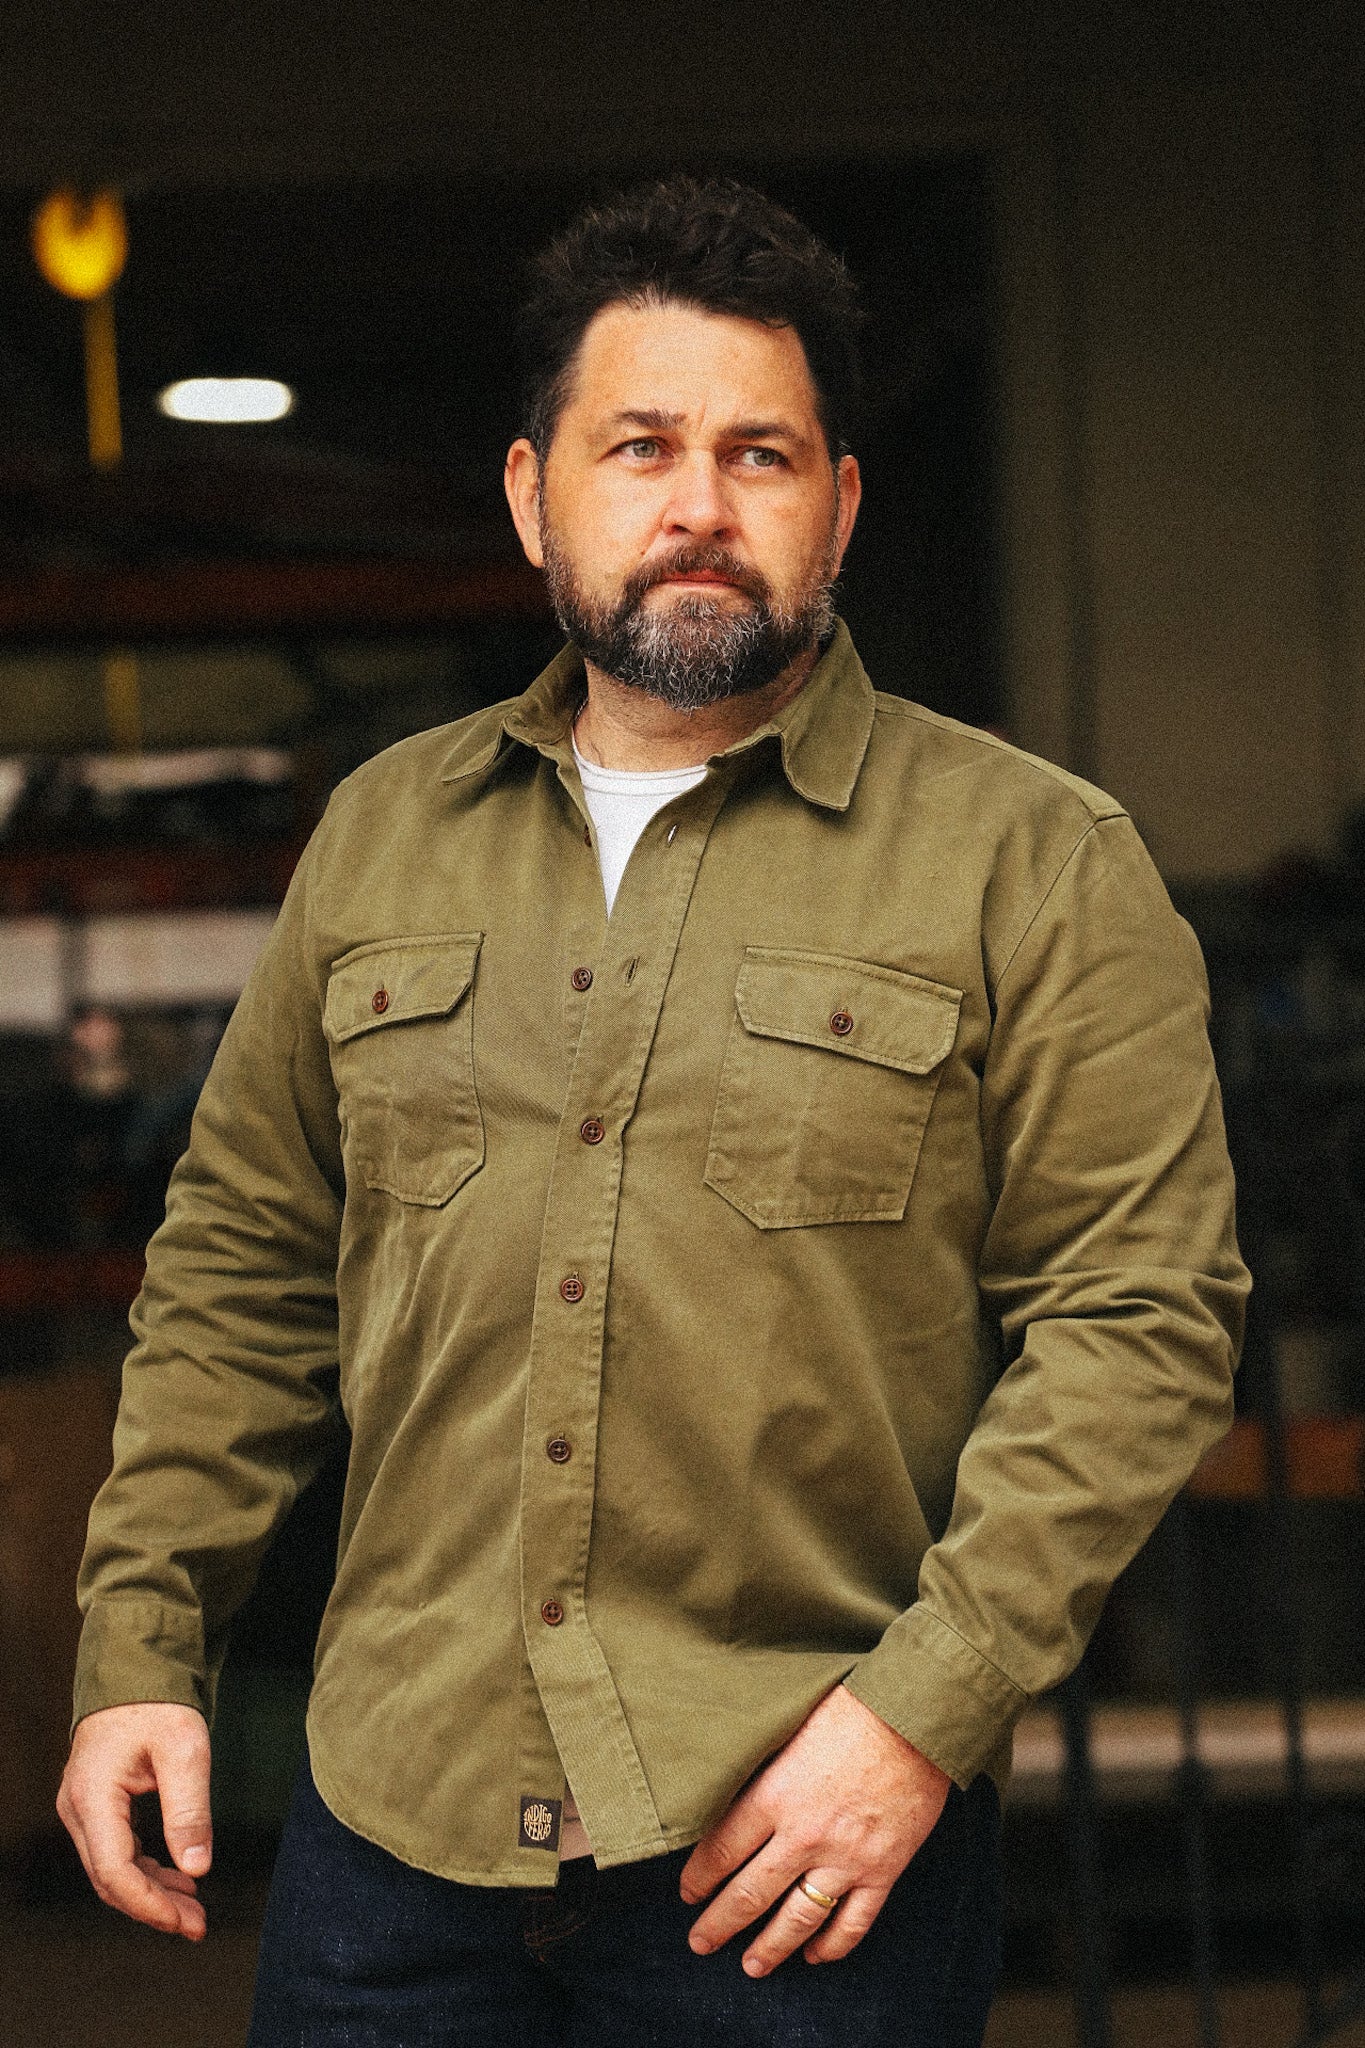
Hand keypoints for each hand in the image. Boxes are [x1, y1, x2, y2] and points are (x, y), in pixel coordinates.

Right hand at [57, 1702, 212, 1939]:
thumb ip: (190, 1810)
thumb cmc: (158, 1705)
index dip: (148, 1903)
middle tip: (198, 1925)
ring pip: (111, 1870)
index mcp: (93, 1796)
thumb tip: (198, 1869)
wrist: (136, 1673)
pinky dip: (146, 1871)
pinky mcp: (95, 1808)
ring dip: (151, 1893)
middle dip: (153, 1907)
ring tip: (194, 1909)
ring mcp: (82, 1810)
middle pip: (109, 1878)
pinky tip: (178, 1880)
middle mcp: (78, 1809)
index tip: (185, 1920)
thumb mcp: (185, 1751)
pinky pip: (115, 1853)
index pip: (113, 1870)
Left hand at [679, 1682, 949, 1975]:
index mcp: (775, 1796)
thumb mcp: (789, 1727)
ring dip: (771, 1947)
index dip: (700, 1878)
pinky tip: (816, 1955)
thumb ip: (762, 1766)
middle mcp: (804, 1836)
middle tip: (700, 1943)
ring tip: (751, 1966)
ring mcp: (845, 1859)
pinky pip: (853, 1922)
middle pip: (751, 1894)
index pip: (722, 1850)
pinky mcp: (883, 1870)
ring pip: (798, 1919)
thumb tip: (728, 1786)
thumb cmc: (850, 1710)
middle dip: (720, 1924)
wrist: (915, 1717)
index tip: (687, 1894)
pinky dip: (833, 1945)